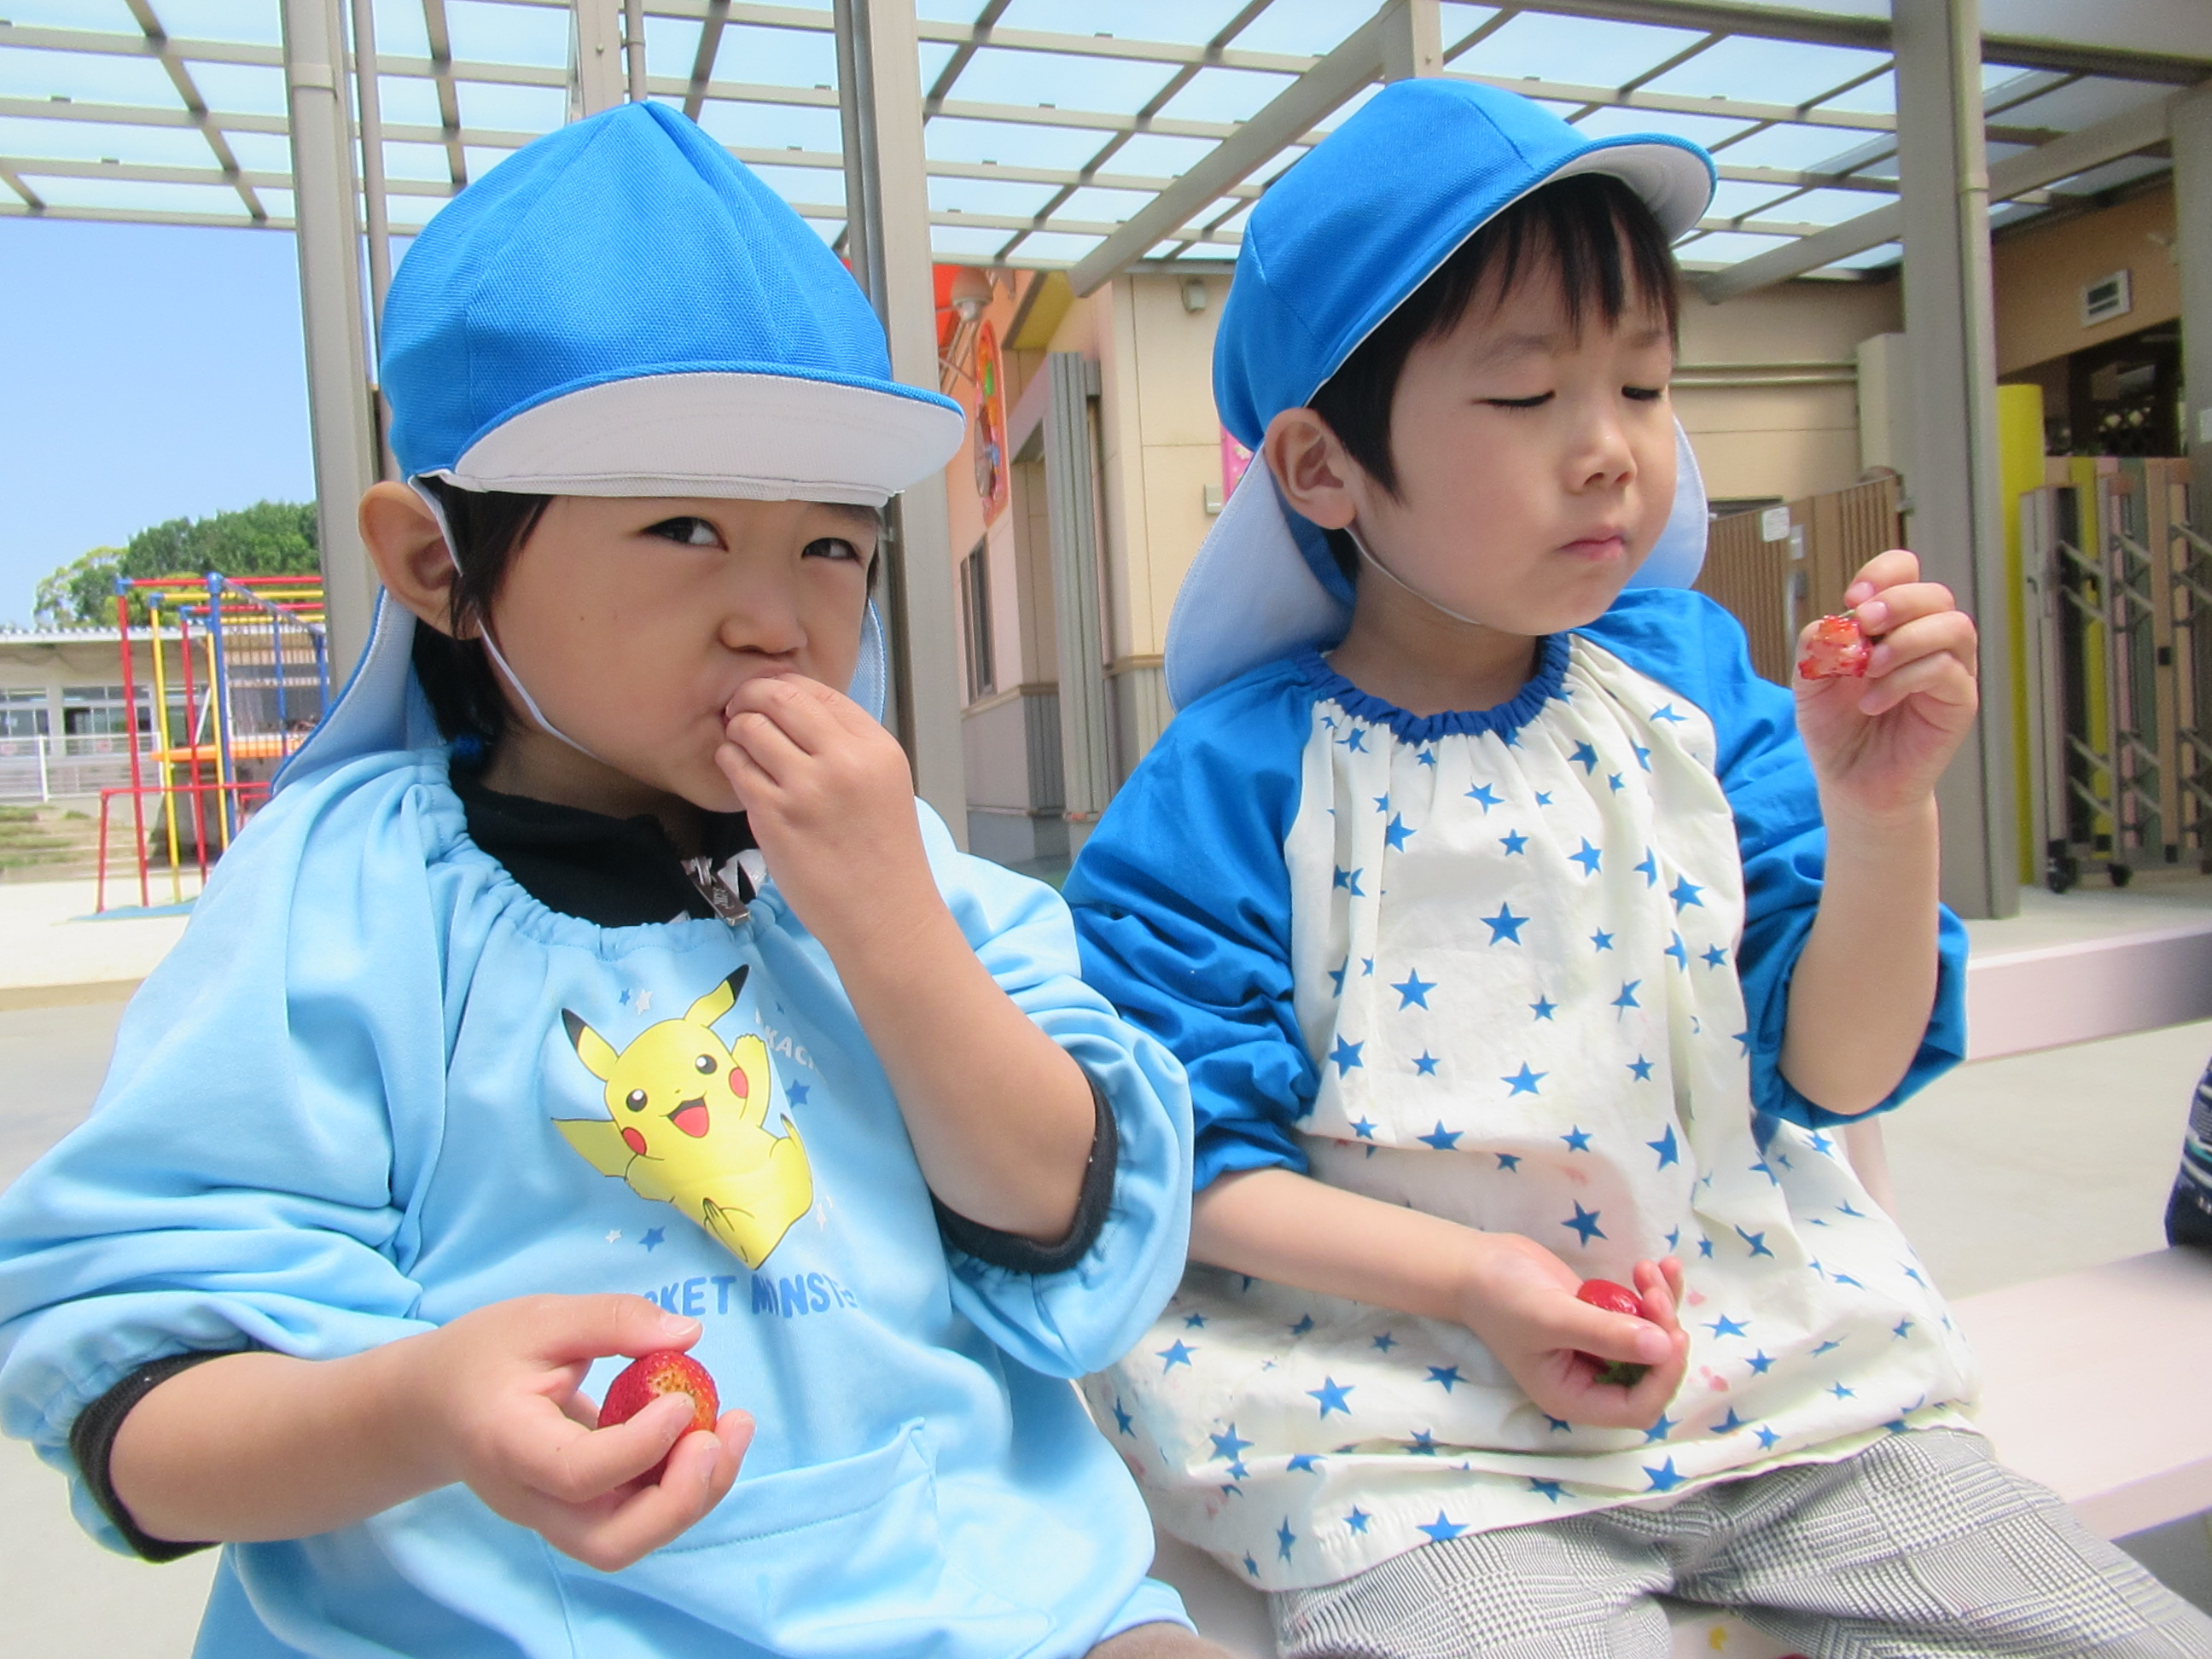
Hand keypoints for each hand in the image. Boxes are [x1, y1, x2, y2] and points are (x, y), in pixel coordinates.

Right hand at [414, 1294, 752, 1571]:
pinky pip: (636, 1519)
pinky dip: (681, 1486)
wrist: (432, 1407)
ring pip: (630, 1542)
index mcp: (507, 1445)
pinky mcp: (577, 1513)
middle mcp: (529, 1500)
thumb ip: (612, 1320)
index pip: (577, 1473)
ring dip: (694, 1496)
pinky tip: (708, 1434)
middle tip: (722, 1435)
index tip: (682, 1399)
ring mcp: (553, 1516)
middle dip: (681, 1499)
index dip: (641, 1446)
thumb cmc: (484, 1356)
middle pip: (610, 1542)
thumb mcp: (541, 1318)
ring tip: (734, 1430)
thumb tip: (689, 1334)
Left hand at [714, 674, 937, 951]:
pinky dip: (729, 761)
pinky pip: (736, 769)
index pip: (819, 692)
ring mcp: (806, 789)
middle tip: (739, 707)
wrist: (885, 918)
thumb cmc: (883, 856)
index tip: (768, 695)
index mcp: (876, 748)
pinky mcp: (774, 818)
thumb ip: (848, 746)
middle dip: (751, 695)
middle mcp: (844, 761)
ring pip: (751, 729)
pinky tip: (735, 769)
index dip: (783, 686)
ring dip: (737, 729)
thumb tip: (794, 711)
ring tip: (738, 742)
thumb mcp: (884, 784)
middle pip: (780, 699)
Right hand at [1453, 1236, 1687, 1428]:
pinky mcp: (1603, 1322)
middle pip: (1652, 1374)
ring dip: (1663, 1307)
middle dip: (1664, 1333)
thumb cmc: (1502, 1296)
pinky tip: (1657, 1266)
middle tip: (1653, 1292)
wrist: (1478, 1264)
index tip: (1671, 1334)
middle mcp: (1590, 1380)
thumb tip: (1664, 1347)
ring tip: (1649, 1271)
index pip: (1637, 1407)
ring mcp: (1599, 1350)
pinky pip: (1644, 1316)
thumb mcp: (1551, 1316)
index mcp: (1573, 1396)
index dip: (1662, 1377)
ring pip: (1654, 1341)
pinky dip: (1656, 1293)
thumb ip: (1606, 1334)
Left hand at [1794, 550, 1978, 821]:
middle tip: (1865, 624)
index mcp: (1893, 624)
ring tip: (1869, 668)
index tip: (1853, 596)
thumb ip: (1818, 644)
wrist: (1851, 781)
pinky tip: (1872, 702)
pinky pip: (1946, 671)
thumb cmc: (1837, 727)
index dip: (1885, 573)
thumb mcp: (1811, 679)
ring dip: (1906, 640)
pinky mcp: (1959, 701)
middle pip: (1936, 594)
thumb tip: (1841, 623)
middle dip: (1897, 602)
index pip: (1906, 572)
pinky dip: (1904, 680)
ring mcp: (1949, 669)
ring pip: (1954, 627)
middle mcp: (1927, 640)